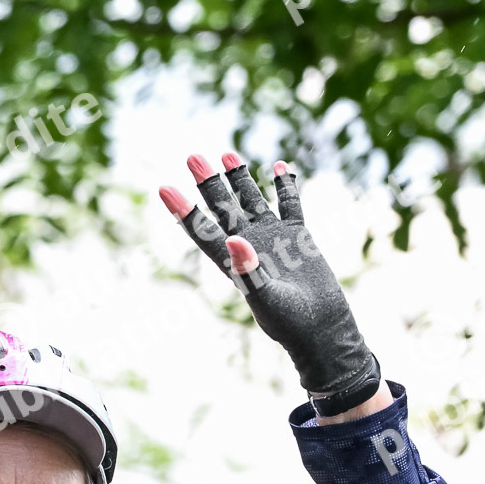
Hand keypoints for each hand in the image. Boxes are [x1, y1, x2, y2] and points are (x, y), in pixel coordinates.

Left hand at [159, 151, 381, 412]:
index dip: (182, 210)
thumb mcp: (266, 299)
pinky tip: (281, 167)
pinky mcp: (297, 237)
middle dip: (208, 182)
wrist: (320, 330)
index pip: (201, 230)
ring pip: (252, 200)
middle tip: (192, 156)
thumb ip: (248, 271)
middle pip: (222, 207)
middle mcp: (247, 245)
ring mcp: (272, 238)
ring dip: (240, 178)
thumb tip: (233, 239)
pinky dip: (286, 187)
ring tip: (226, 153)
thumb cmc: (289, 323)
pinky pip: (290, 205)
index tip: (164, 188)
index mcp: (232, 262)